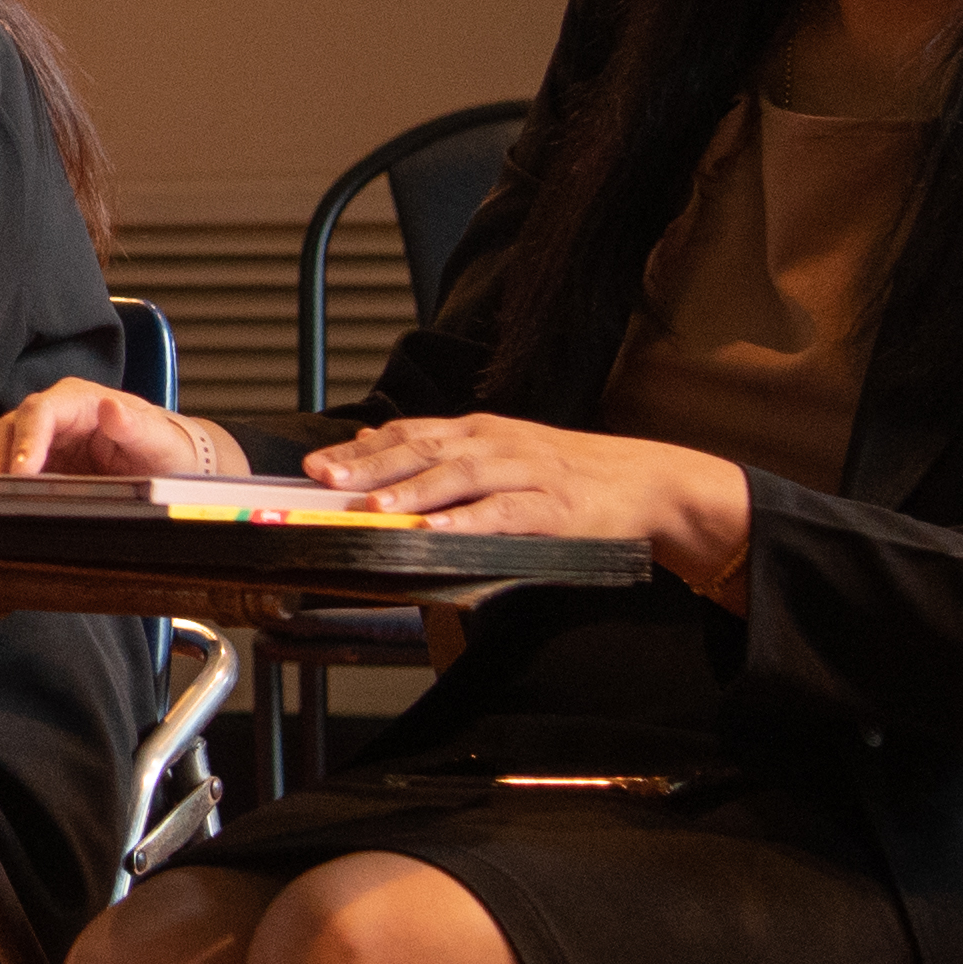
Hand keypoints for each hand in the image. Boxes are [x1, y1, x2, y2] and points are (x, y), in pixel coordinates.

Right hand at [0, 380, 237, 478]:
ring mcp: (36, 439)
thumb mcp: (159, 440)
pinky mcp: (28, 463)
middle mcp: (51, 415)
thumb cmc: (162, 449)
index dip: (26, 439)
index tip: (21, 471)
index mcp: (79, 401)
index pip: (40, 410)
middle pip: (8, 427)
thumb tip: (112, 409)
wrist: (163, 466)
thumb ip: (137, 426)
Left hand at [302, 413, 753, 588]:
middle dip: (370, 465)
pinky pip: (504, 514)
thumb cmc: (565, 473)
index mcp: (479, 431)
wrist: (646, 482)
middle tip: (325, 478)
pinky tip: (438, 532)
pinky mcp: (553, 507)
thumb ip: (439, 450)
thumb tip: (369, 442)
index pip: (410, 433)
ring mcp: (526, 473)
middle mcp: (497, 443)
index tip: (316, 463)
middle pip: (424, 450)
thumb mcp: (498, 451)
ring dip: (413, 492)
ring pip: (460, 477)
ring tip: (374, 507)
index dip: (361, 448)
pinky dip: (468, 522)